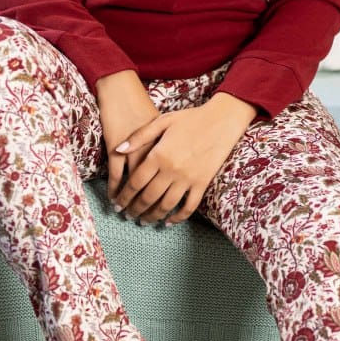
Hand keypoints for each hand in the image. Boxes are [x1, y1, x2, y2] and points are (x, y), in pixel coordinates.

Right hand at [96, 71, 162, 203]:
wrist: (123, 91)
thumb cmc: (143, 106)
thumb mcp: (162, 125)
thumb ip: (167, 147)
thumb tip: (171, 168)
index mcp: (165, 149)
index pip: (167, 182)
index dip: (163, 200)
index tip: (161, 214)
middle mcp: (152, 154)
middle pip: (151, 188)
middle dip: (146, 207)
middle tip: (142, 220)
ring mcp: (134, 153)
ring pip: (133, 185)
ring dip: (129, 201)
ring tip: (126, 212)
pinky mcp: (116, 149)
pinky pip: (116, 175)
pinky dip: (114, 188)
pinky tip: (113, 197)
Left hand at [111, 99, 252, 225]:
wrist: (222, 121)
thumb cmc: (190, 119)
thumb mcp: (162, 121)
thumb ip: (139, 136)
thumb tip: (118, 149)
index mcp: (159, 155)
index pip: (135, 182)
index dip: (124, 196)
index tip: (117, 204)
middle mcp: (172, 170)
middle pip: (148, 197)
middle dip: (134, 209)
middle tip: (127, 215)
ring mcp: (188, 179)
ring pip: (166, 205)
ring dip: (152, 216)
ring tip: (143, 221)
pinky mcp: (202, 184)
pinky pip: (189, 206)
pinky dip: (178, 217)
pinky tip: (168, 221)